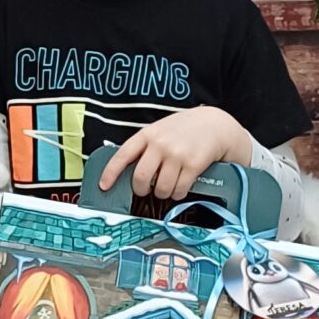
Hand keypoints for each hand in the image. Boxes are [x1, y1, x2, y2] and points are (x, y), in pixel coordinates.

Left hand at [99, 105, 251, 202]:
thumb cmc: (183, 130)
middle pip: (141, 178)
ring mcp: (177, 155)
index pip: (123, 155)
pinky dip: (178, 193)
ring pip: (161, 188)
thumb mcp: (160, 131)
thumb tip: (127, 171)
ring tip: (167, 187)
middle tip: (146, 190)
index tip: (104, 186)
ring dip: (162, 193)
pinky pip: (179, 189)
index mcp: (147, 135)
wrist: (214, 124)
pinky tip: (180, 187)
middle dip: (141, 189)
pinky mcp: (193, 165)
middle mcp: (160, 144)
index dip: (110, 173)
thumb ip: (145, 147)